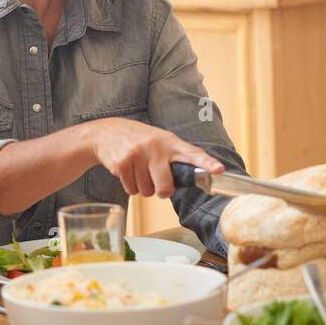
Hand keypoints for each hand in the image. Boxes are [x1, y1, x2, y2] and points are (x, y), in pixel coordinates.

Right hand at [90, 118, 223, 197]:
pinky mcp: (121, 163)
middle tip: (155, 180)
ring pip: (147, 191)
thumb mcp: (159, 141)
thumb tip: (195, 179)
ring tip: (137, 170)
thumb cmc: (139, 140)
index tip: (219, 170)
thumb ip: (175, 156)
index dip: (207, 163)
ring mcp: (137, 154)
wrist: (106, 132)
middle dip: (161, 191)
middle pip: (165, 188)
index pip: (192, 153)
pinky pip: (132, 190)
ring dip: (143, 187)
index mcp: (170, 141)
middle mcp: (155, 147)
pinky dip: (130, 186)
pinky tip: (127, 171)